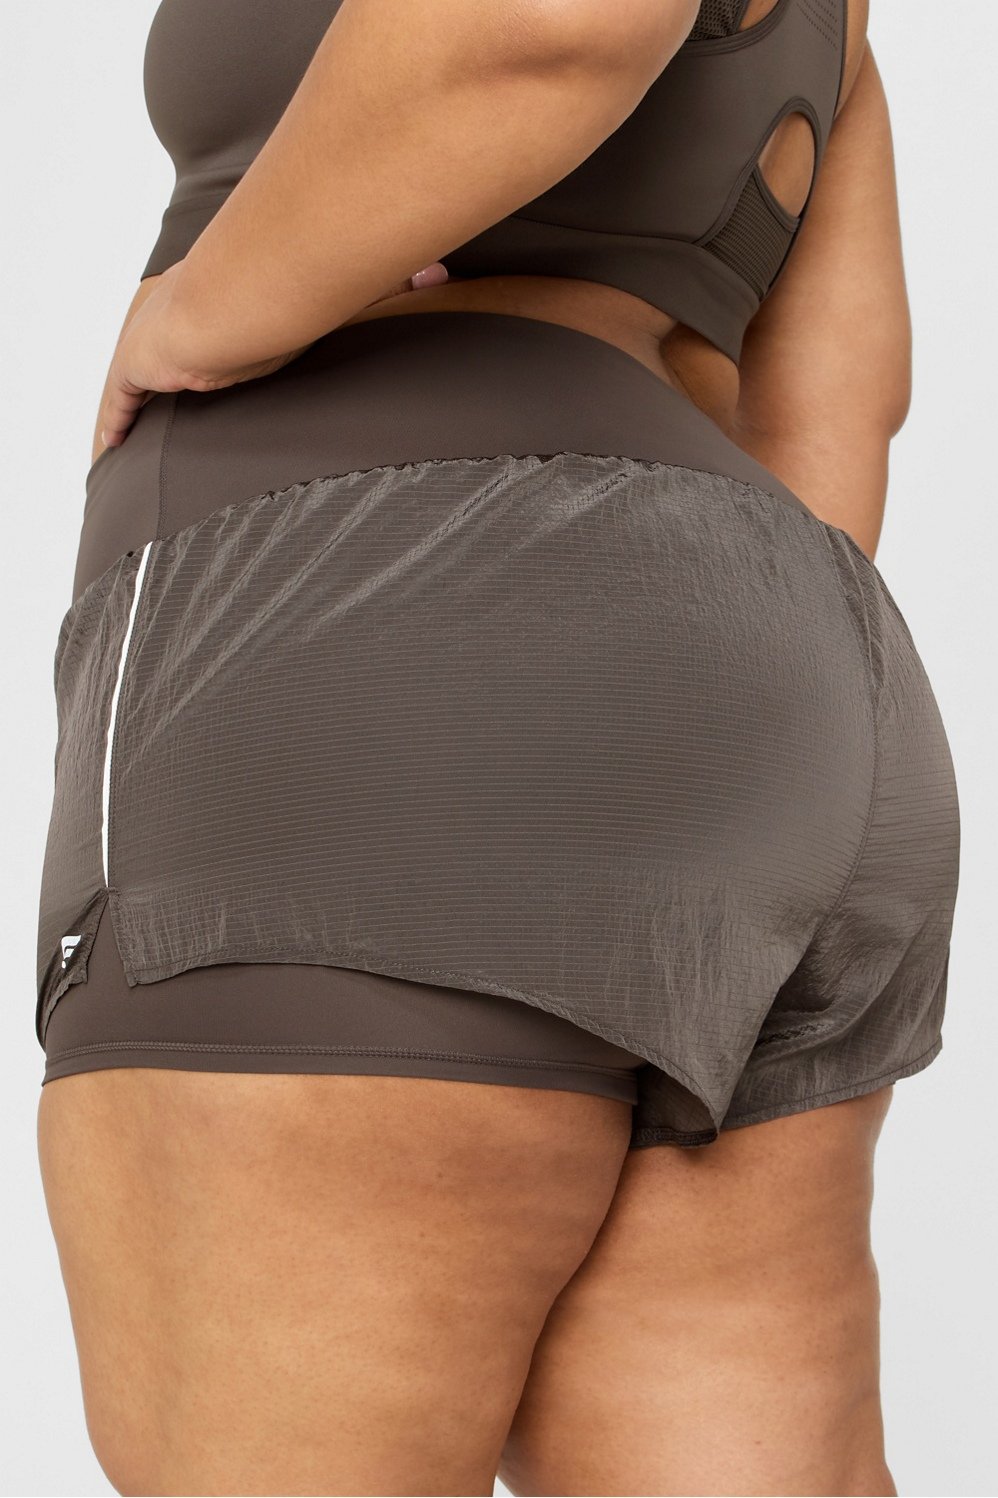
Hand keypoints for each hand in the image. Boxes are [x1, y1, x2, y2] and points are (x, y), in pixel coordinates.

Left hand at [97, 259, 449, 449]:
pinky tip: (106, 455)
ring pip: (137, 381)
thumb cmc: (309, 272)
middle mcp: (183, 304)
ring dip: (132, 411)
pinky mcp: (141, 358)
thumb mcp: (354, 287)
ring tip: (128, 449)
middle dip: (160, 380)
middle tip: (161, 416)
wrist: (265, 280)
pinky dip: (111, 426)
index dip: (204, 353)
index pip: (208, 323)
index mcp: (226, 286)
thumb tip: (444, 275)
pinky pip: (116, 403)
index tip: (208, 377)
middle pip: (165, 352)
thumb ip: (396, 282)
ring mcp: (158, 332)